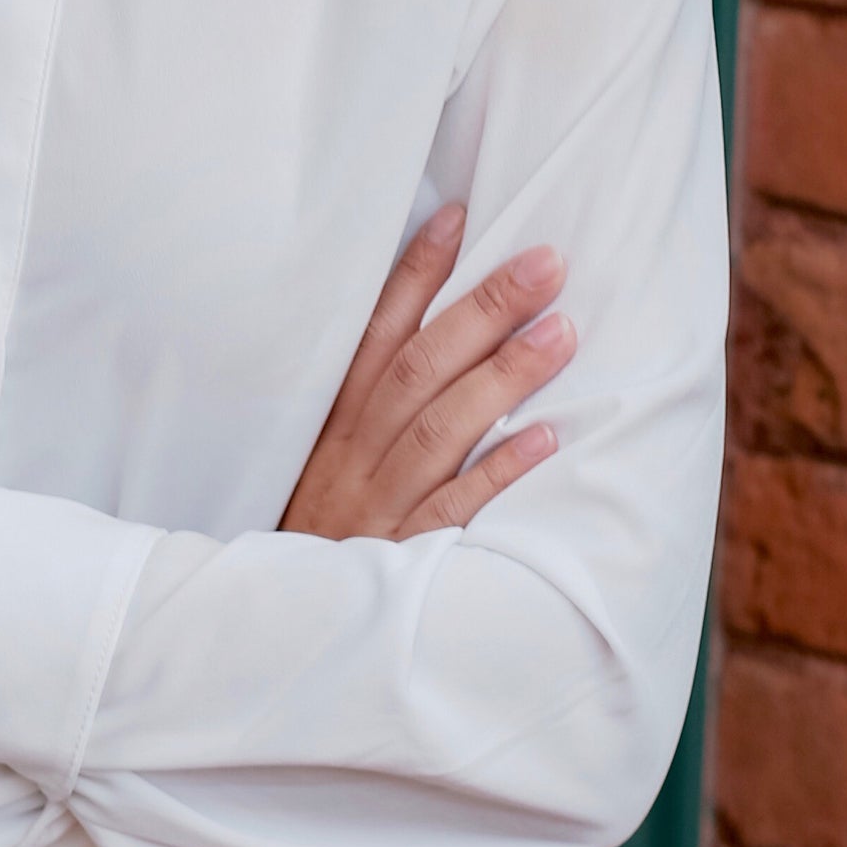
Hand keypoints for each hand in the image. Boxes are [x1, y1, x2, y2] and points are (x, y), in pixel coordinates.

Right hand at [280, 204, 572, 540]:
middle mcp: (354, 451)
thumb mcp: (320, 458)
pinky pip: (455, 509)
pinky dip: (498, 472)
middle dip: (484, 308)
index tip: (459, 215)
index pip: (375, 330)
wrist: (282, 631)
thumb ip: (367, 401)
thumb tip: (430, 330)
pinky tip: (548, 439)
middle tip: (546, 262)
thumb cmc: (319, 530)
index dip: (414, 273)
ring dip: (503, 375)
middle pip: (420, 366)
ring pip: (441, 427)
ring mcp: (379, 502)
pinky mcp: (404, 555)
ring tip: (564, 330)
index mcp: (334, 419)